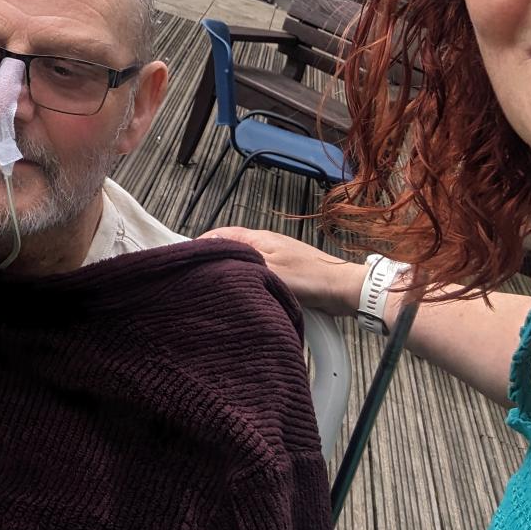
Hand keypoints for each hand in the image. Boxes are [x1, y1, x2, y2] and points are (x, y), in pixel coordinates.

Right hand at [199, 225, 363, 315]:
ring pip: (244, 263)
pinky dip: (247, 282)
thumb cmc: (310, 277)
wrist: (342, 289)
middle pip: (230, 249)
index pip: (220, 235)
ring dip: (232, 273)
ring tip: (217, 287)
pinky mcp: (285, 273)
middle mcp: (264, 245)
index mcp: (258, 238)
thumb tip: (213, 265)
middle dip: (214, 260)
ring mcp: (275, 258)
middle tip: (199, 276)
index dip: (202, 245)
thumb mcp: (269, 272)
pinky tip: (244, 295)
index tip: (188, 259)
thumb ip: (240, 266)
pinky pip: (257, 275)